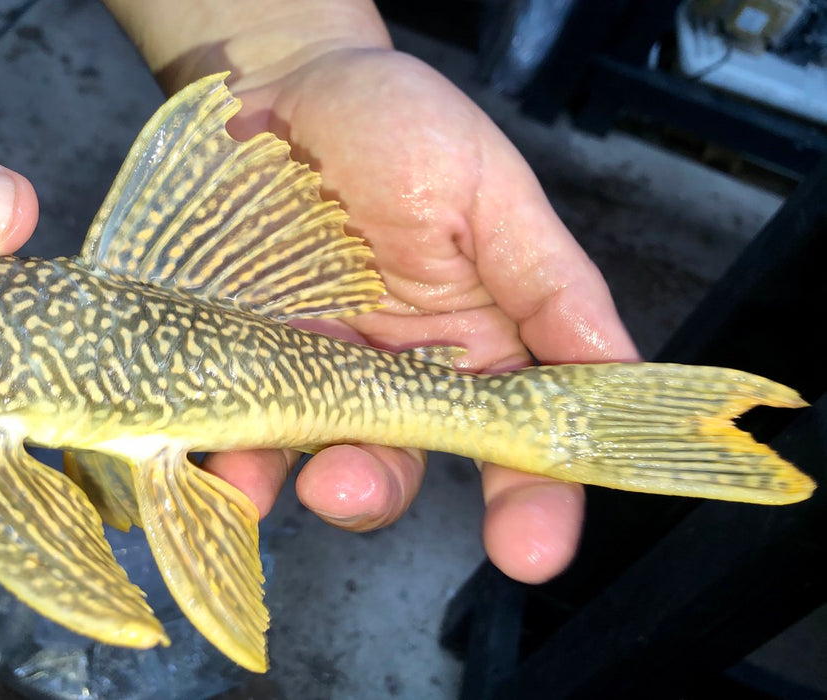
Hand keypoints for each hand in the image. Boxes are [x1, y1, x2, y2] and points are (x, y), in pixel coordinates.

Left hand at [201, 49, 638, 583]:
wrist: (280, 86)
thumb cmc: (398, 127)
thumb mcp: (490, 193)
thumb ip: (550, 285)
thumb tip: (620, 376)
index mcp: (475, 346)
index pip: (516, 443)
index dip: (533, 503)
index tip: (529, 551)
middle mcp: (393, 376)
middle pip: (398, 463)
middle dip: (374, 492)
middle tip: (348, 489)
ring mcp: (309, 372)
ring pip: (305, 453)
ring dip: (287, 479)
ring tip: (265, 479)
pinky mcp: (235, 356)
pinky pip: (229, 419)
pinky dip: (220, 449)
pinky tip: (210, 454)